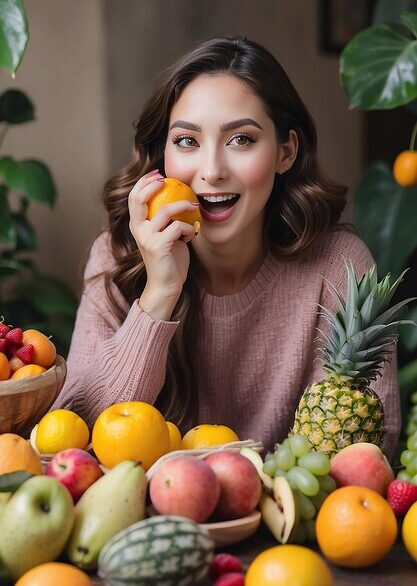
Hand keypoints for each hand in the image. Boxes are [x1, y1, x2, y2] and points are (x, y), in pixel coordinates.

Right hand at [128, 169, 198, 302]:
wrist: (167, 285)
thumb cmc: (169, 260)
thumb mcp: (165, 235)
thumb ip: (165, 220)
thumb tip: (178, 198)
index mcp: (137, 226)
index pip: (133, 197)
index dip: (144, 182)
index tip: (158, 175)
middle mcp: (138, 230)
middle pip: (138, 199)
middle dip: (152, 185)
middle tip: (167, 180)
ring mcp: (147, 238)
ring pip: (165, 211)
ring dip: (183, 206)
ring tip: (194, 207)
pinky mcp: (159, 245)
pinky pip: (178, 227)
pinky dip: (189, 228)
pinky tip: (191, 236)